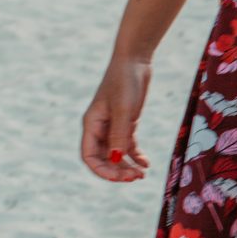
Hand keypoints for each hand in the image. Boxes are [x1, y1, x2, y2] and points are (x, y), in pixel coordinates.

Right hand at [81, 56, 151, 181]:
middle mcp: (99, 127)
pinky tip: (146, 163)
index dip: (102, 170)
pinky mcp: (126, 122)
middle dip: (117, 170)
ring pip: (116, 154)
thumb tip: (116, 158)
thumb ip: (119, 134)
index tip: (120, 176)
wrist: (135, 60)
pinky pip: (127, 145)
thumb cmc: (125, 81)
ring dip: (126, 165)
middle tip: (136, 177)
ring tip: (142, 174)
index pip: (89, 156)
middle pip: (103, 158)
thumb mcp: (123, 109)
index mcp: (92, 124)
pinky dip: (135, 155)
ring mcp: (113, 125)